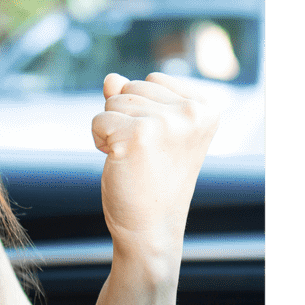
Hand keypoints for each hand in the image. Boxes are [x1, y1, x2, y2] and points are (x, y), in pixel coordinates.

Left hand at [91, 73, 218, 261]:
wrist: (150, 227)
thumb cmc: (151, 180)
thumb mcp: (151, 131)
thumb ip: (134, 99)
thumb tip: (110, 78)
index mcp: (206, 107)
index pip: (152, 79)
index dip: (142, 110)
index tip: (157, 143)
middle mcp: (192, 112)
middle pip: (130, 87)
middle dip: (124, 118)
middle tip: (142, 154)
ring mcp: (165, 123)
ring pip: (112, 101)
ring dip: (111, 130)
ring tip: (132, 159)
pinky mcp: (136, 135)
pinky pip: (98, 120)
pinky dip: (98, 141)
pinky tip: (119, 162)